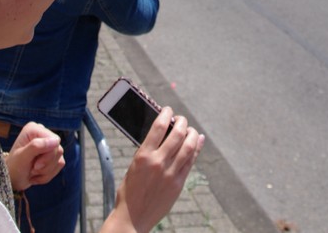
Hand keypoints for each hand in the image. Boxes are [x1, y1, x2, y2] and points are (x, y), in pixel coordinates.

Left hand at [6, 122, 64, 190]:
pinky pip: (59, 165)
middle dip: (46, 165)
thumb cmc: (14, 167)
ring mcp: (49, 144)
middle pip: (58, 150)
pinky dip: (48, 174)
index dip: (48, 156)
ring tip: (33, 172)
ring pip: (59, 159)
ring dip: (46, 171)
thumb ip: (37, 146)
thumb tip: (56, 141)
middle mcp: (42, 134)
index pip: (54, 141)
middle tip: (33, 169)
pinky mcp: (53, 154)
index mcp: (34, 129)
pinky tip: (37, 175)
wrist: (13, 180)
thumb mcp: (22, 157)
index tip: (35, 165)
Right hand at [105, 108, 204, 232]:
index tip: (168, 110)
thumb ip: (147, 151)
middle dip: (182, 122)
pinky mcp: (178, 184)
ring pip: (188, 146)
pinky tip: (199, 141)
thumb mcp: (134, 166)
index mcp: (143, 156)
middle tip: (181, 119)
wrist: (132, 218)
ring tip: (191, 130)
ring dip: (192, 134)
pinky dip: (196, 148)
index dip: (166, 114)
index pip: (158, 127)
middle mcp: (158, 163)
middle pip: (177, 134)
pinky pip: (191, 162)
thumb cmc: (129, 191)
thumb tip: (161, 134)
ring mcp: (170, 174)